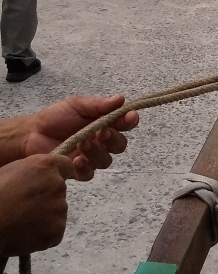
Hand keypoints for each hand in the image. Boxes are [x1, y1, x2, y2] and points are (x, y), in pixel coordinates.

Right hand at [0, 155, 74, 258]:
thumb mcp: (10, 171)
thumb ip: (32, 170)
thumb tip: (38, 175)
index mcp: (46, 167)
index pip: (66, 165)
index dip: (57, 174)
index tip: (48, 182)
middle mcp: (57, 185)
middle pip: (59, 191)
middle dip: (47, 197)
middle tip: (27, 206)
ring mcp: (60, 209)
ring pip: (57, 211)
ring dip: (46, 216)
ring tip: (23, 220)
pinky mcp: (58, 230)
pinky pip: (54, 230)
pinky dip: (44, 233)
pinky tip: (27, 232)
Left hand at [22, 95, 138, 180]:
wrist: (31, 134)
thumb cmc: (55, 117)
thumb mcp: (76, 105)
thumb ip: (98, 104)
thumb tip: (120, 99)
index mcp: (103, 123)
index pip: (124, 124)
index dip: (130, 121)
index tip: (130, 117)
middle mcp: (101, 142)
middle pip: (119, 145)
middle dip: (114, 139)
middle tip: (102, 132)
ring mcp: (90, 157)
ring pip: (106, 161)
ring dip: (97, 152)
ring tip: (83, 144)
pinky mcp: (78, 171)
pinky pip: (89, 174)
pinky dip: (85, 168)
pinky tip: (77, 161)